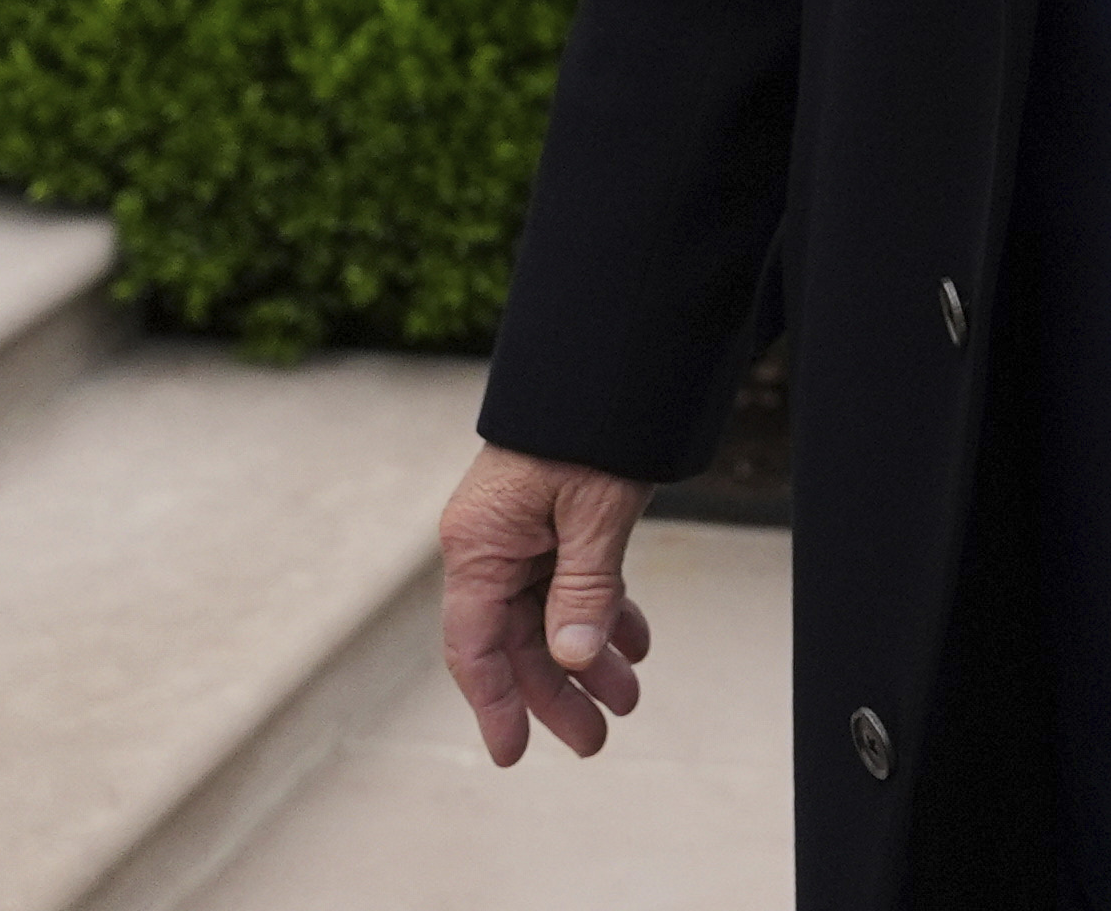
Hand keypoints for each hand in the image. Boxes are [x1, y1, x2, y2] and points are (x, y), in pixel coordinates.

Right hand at [436, 444, 656, 766]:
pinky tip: (635, 642)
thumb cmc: (590, 428)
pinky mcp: (553, 518)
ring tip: (628, 695)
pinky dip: (602, 610)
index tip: (512, 753)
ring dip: (587, 654)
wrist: (609, 357)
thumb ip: (583, 590)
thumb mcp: (594, 515)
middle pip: (516, 638)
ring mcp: (522, 531)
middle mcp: (491, 543)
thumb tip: (573, 660)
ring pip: (548, 613)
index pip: (475, 645)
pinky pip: (571, 580)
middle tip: (597, 737)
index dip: (495, 703)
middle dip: (557, 690)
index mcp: (480, 545)